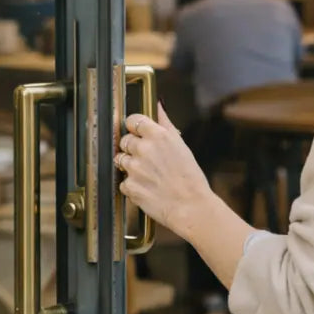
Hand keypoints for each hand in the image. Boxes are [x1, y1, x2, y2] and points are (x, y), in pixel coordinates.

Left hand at [116, 104, 213, 240]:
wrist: (191, 207)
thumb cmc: (190, 178)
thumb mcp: (181, 146)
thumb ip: (165, 124)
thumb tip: (159, 106)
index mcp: (158, 136)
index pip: (133, 120)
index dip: (134, 127)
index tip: (137, 133)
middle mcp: (144, 149)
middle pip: (125, 140)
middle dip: (133, 148)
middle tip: (147, 159)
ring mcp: (134, 168)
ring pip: (121, 160)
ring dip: (130, 166)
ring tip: (148, 175)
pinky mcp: (129, 186)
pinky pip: (123, 181)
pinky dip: (132, 185)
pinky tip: (147, 187)